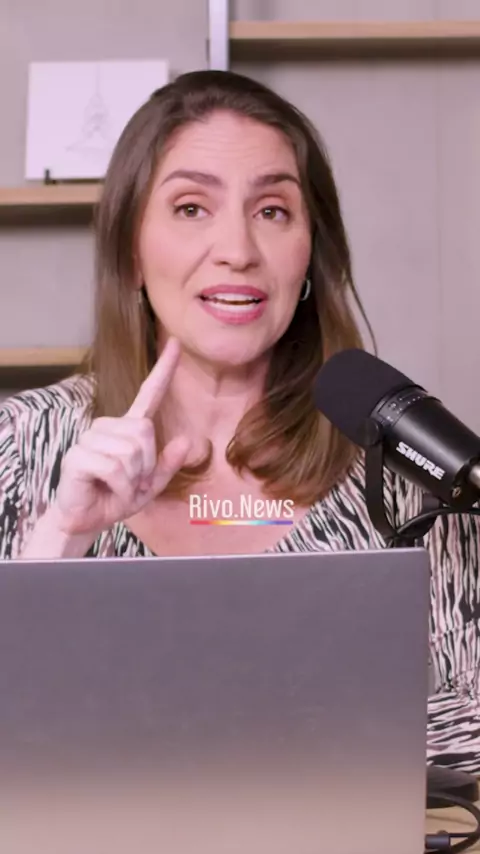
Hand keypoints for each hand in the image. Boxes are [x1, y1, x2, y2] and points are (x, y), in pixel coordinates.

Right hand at [51, 338, 189, 537]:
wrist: (85, 520)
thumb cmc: (114, 498)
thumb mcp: (150, 486)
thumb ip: (168, 465)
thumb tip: (187, 442)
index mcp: (128, 430)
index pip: (149, 393)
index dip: (164, 369)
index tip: (176, 342)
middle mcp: (108, 427)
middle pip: (145, 431)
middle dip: (146, 464)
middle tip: (132, 483)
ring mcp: (90, 438)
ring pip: (131, 451)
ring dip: (132, 478)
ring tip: (118, 488)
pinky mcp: (78, 455)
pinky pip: (115, 467)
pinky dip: (121, 487)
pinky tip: (108, 490)